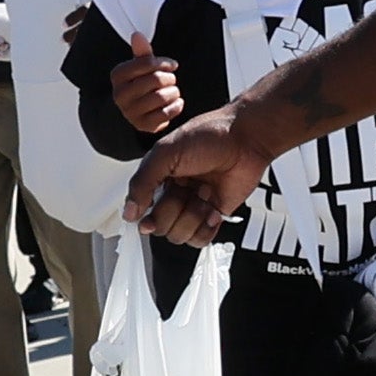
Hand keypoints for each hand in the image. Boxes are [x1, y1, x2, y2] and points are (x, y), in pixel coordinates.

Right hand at [108, 52, 184, 136]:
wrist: (141, 111)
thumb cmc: (143, 83)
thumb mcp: (142, 67)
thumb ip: (142, 52)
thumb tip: (137, 34)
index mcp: (117, 76)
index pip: (146, 63)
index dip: (163, 63)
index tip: (172, 66)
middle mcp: (119, 95)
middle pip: (156, 80)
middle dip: (169, 78)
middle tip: (172, 80)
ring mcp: (129, 112)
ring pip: (162, 97)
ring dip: (174, 92)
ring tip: (173, 91)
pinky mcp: (142, 126)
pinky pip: (166, 113)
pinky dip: (176, 106)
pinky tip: (176, 103)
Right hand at [129, 106, 274, 243]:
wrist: (246, 138)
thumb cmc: (208, 137)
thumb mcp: (165, 153)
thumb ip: (142, 182)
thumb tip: (129, 212)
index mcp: (158, 178)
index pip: (141, 210)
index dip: (145, 217)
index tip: (149, 215)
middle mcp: (174, 194)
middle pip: (160, 226)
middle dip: (173, 211)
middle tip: (186, 190)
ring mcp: (194, 206)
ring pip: (179, 235)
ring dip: (192, 217)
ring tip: (203, 194)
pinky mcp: (213, 215)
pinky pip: (201, 239)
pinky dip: (205, 228)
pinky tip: (211, 209)